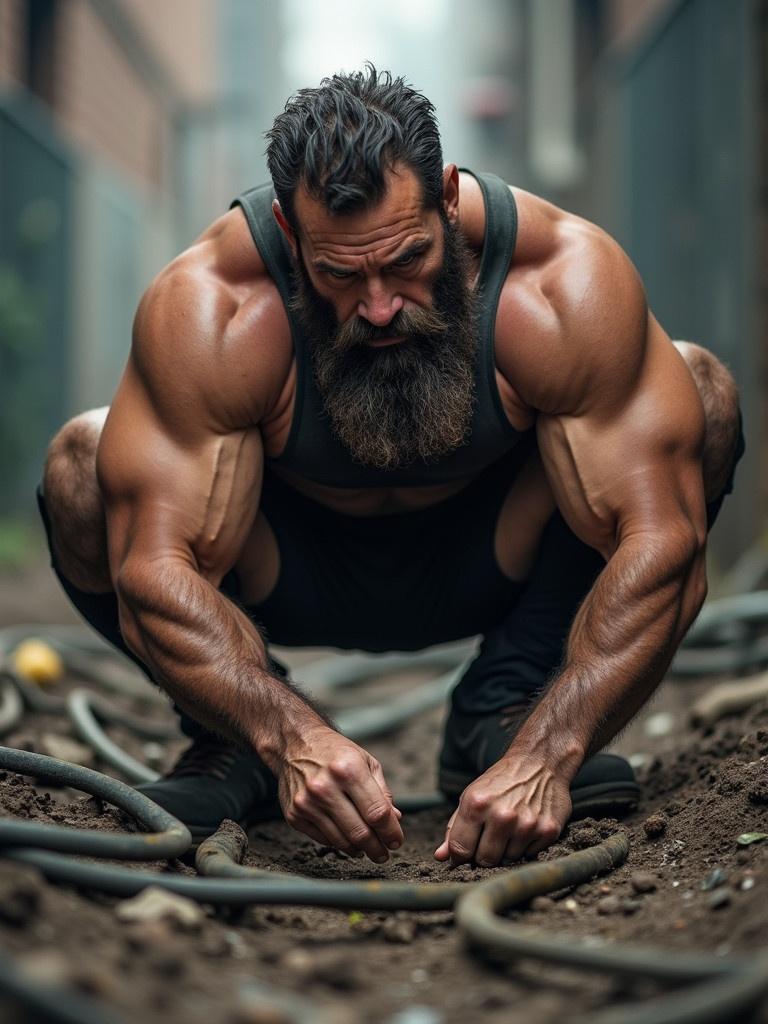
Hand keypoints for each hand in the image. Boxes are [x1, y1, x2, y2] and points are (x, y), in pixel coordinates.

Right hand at [277, 724, 403, 862]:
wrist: (294, 744)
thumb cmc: (335, 752)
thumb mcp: (365, 761)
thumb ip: (382, 791)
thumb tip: (395, 820)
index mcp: (348, 769)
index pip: (377, 812)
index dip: (391, 832)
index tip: (396, 841)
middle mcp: (325, 787)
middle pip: (360, 832)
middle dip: (377, 848)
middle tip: (383, 853)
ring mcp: (307, 803)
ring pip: (341, 841)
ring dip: (359, 850)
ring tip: (367, 849)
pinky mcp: (294, 815)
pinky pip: (323, 839)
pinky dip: (339, 843)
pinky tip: (346, 839)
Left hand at [434, 756, 570, 866]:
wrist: (539, 762)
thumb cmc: (500, 782)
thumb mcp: (472, 796)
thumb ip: (454, 828)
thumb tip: (441, 857)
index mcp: (477, 804)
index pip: (460, 850)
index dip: (460, 854)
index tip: (466, 850)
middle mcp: (502, 815)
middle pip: (485, 860)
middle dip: (485, 853)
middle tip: (491, 835)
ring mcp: (527, 825)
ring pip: (508, 860)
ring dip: (507, 849)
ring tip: (511, 827)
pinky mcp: (548, 831)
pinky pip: (530, 856)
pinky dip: (527, 847)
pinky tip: (528, 826)